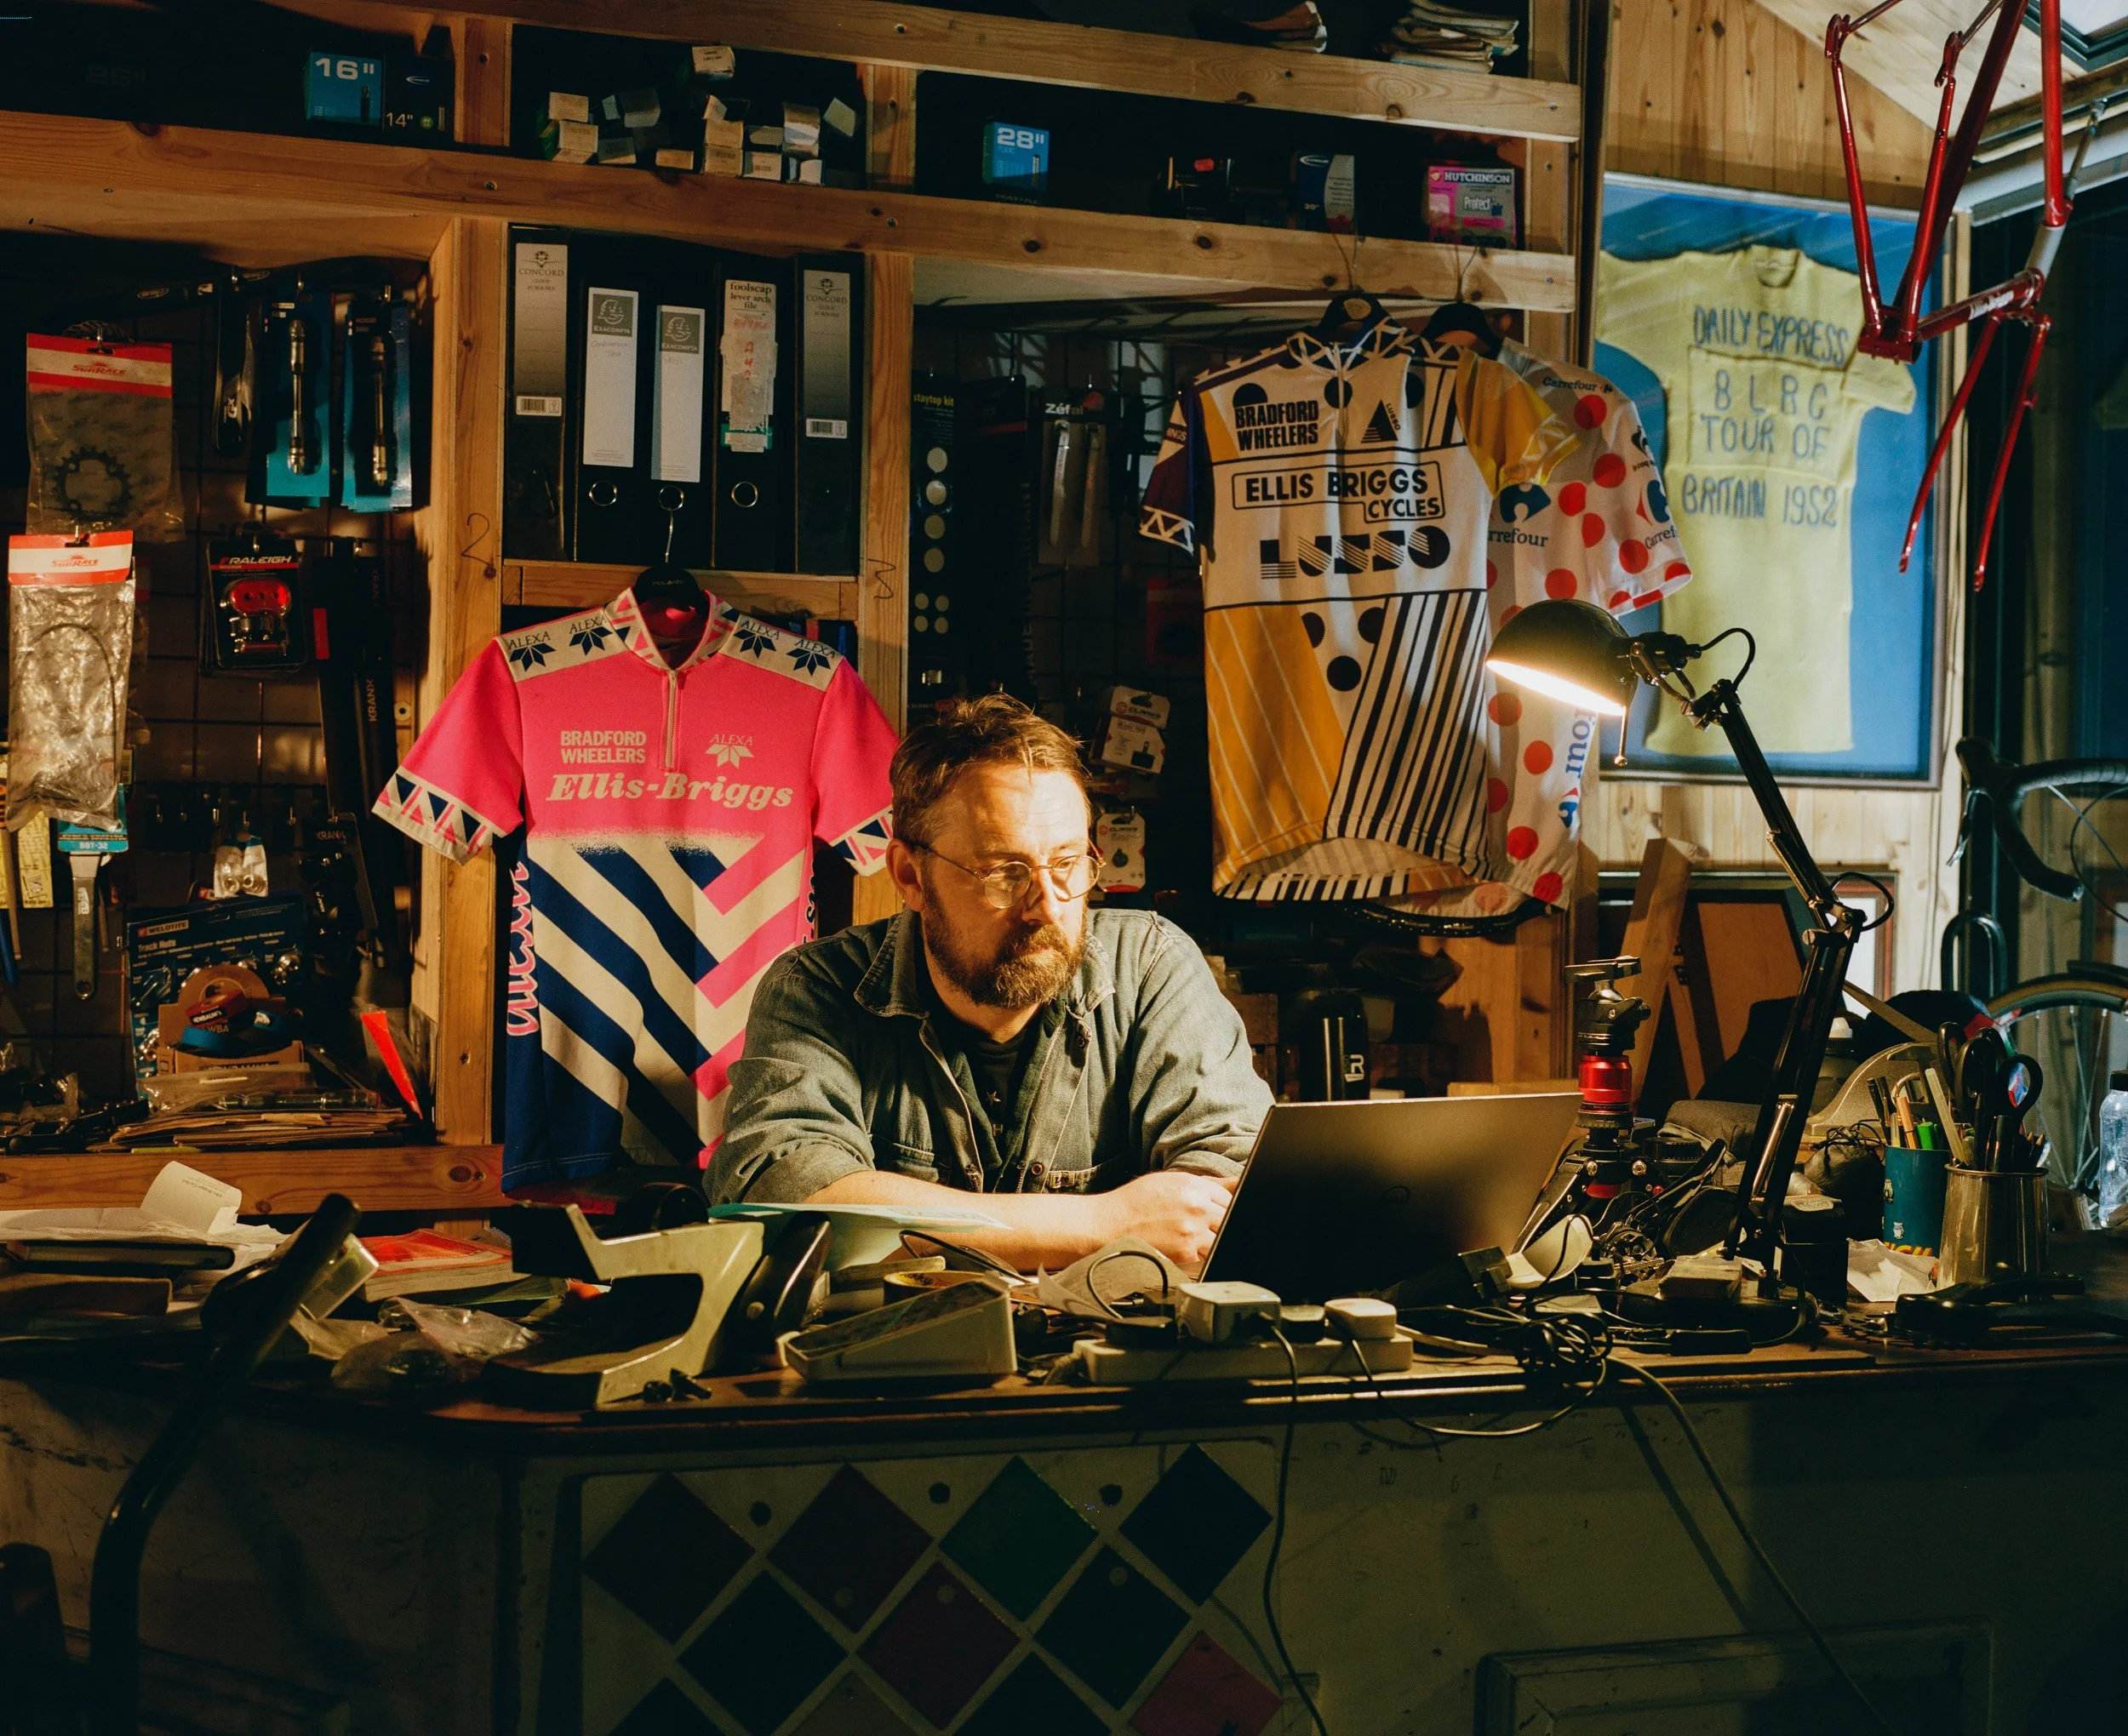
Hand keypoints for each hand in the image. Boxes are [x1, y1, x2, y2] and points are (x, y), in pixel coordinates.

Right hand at [1099, 1170, 1236, 1273]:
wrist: (1110, 1223)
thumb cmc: (1137, 1202)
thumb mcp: (1172, 1181)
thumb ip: (1210, 1183)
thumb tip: (1240, 1181)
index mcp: (1194, 1185)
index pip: (1231, 1197)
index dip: (1227, 1206)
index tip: (1219, 1213)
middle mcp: (1197, 1206)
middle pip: (1231, 1217)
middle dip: (1223, 1224)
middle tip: (1207, 1227)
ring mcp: (1193, 1230)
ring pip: (1222, 1238)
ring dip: (1214, 1240)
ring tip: (1193, 1237)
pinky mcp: (1186, 1252)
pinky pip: (1207, 1255)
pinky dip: (1200, 1254)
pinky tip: (1183, 1247)